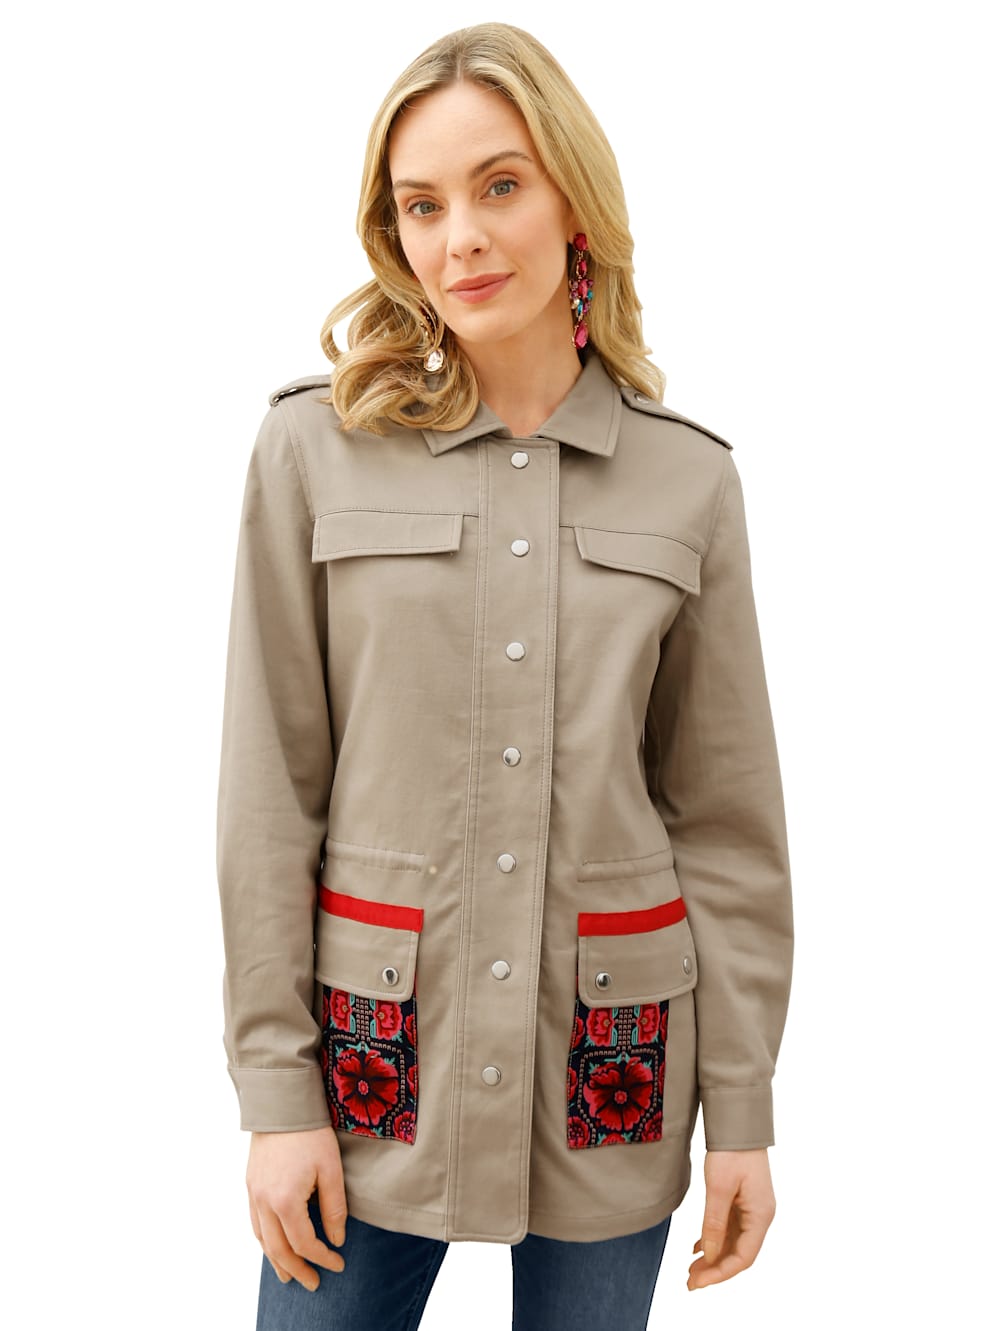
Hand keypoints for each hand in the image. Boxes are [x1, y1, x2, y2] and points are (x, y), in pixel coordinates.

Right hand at [247, 1126, 348, 1290]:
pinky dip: (265, 1241)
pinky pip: (254, 1223)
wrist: (282, 1103)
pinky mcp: (250, 1185)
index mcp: (286, 1201)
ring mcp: (253, 1194)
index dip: (322, 1257)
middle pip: (279, 1250)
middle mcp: (264, 1203)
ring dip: (276, 1261)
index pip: (305, 1243)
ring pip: (262, 1240)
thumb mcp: (331, 1169)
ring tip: (289, 1276)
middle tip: (314, 1283)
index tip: (338, 1263)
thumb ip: (334, 1208)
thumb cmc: (311, 1133)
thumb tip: (337, 1240)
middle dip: (298, 1269)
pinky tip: (273, 1246)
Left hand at [687, 1148, 774, 1289]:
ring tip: (691, 1269)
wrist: (737, 1122)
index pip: (743, 1257)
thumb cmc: (732, 1151)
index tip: (698, 1281)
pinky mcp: (743, 1200)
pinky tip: (698, 1248)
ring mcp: (753, 1208)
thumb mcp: (718, 1187)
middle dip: (715, 1269)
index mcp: (761, 1215)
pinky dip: (715, 1240)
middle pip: (739, 1253)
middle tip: (690, 1281)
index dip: (720, 1273)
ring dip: (714, 1256)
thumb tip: (710, 1255)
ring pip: (734, 1242)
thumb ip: (714, 1223)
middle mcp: (760, 1215)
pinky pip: (731, 1228)